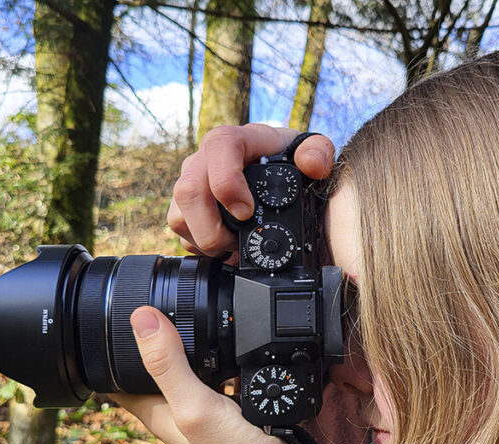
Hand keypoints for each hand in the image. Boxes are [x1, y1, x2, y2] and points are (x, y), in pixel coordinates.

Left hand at [110, 306, 285, 443]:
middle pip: (153, 365)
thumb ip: (168, 364)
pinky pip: (219, 371)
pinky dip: (222, 355)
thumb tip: (142, 317)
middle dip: (152, 339)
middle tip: (154, 307)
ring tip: (191, 315)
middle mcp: (175, 405)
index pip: (117, 376)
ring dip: (189, 344)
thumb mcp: (192, 404)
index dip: (109, 349)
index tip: (110, 321)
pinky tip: (233, 341)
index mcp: (154, 407)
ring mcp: (202, 405)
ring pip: (188, 364)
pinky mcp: (228, 403)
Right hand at [169, 124, 335, 260]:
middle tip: (238, 243)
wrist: (278, 175)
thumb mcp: (313, 153)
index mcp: (236, 139)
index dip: (227, 181)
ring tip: (234, 247)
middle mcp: (205, 159)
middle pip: (189, 191)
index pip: (220, 147)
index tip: (246, 212)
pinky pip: (180, 231)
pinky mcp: (185, 207)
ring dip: (206, 241)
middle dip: (212, 227)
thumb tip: (311, 164)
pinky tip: (225, 248)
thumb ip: (319, 153)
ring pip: (179, 215)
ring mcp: (192, 183)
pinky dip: (201, 247)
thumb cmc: (292, 162)